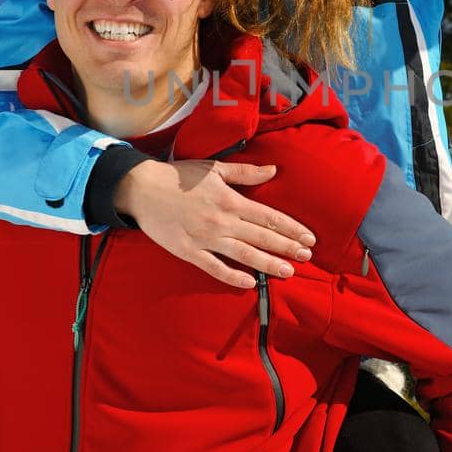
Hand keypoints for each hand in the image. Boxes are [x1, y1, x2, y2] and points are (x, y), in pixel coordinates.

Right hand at [114, 159, 315, 288]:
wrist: (142, 189)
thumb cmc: (180, 177)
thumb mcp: (215, 168)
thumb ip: (246, 173)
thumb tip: (274, 170)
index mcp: (230, 200)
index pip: (268, 216)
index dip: (291, 228)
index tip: (308, 237)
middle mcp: (222, 222)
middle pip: (262, 237)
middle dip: (287, 247)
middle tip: (307, 256)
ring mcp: (206, 239)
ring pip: (244, 255)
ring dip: (268, 264)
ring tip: (288, 272)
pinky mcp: (190, 252)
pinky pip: (215, 268)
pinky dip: (233, 277)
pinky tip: (250, 283)